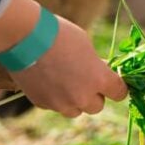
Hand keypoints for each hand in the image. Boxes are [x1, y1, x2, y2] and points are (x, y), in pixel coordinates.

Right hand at [7, 14, 128, 117]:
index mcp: (98, 79)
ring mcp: (61, 103)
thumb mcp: (86, 45)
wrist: (25, 38)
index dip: (117, 87)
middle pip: (97, 106)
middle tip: (85, 79)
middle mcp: (82, 96)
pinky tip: (47, 80)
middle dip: (94, 94)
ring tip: (65, 81)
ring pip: (75, 111)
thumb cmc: (59, 34)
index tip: (113, 82)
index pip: (119, 93)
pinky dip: (55, 97)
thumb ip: (95, 64)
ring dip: (75, 100)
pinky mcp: (42, 104)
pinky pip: (55, 106)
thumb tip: (99, 72)